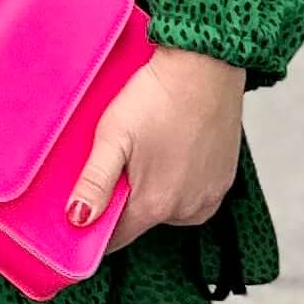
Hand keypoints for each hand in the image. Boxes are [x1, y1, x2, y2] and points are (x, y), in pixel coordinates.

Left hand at [66, 44, 244, 253]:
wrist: (205, 65)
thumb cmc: (156, 96)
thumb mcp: (112, 136)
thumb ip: (94, 183)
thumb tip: (78, 219)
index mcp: (154, 205)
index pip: (115, 238)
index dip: (97, 224)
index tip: (89, 202)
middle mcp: (186, 210)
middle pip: (142, 221)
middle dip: (126, 200)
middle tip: (121, 159)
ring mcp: (209, 196)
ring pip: (168, 209)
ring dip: (155, 191)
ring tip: (150, 151)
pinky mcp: (225, 181)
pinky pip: (193, 197)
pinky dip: (181, 183)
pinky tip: (174, 154)